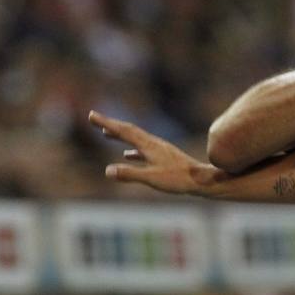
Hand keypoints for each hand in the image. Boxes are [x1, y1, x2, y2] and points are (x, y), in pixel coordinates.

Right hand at [89, 111, 220, 195]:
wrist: (202, 180)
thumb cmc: (178, 180)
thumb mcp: (151, 178)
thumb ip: (130, 174)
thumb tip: (107, 171)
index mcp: (149, 145)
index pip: (124, 131)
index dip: (107, 123)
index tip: (91, 114)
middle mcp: (154, 143)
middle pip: (129, 130)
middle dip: (110, 124)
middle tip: (94, 118)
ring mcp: (160, 150)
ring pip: (136, 139)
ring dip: (120, 135)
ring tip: (106, 133)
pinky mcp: (165, 158)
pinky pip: (144, 150)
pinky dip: (132, 150)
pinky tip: (128, 155)